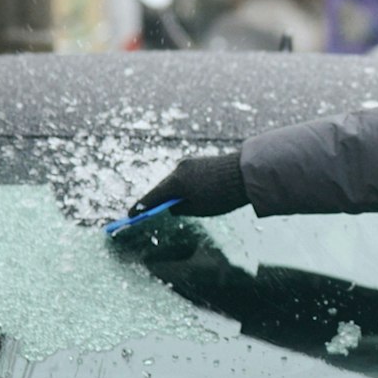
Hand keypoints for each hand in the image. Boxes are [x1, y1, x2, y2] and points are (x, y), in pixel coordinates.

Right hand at [129, 152, 248, 217]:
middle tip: (143, 210)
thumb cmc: (223, 195)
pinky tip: (180, 193)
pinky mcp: (199, 162)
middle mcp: (179, 169)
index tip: (131, 215)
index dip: (141, 207)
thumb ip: (181, 208)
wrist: (246, 174)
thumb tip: (172, 206)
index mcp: (176, 182)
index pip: (153, 197)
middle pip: (162, 187)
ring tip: (161, 204)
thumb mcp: (199, 209)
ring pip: (174, 181)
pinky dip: (180, 186)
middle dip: (154, 200)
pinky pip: (184, 176)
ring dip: (169, 192)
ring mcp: (190, 164)